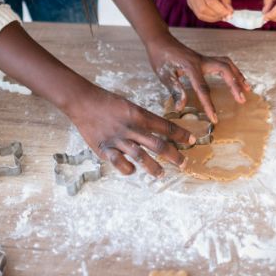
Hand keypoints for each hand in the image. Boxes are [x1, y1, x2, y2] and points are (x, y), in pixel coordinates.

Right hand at [65, 82, 194, 176]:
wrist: (83, 101)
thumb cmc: (107, 102)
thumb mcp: (129, 105)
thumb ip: (141, 119)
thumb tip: (157, 131)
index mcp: (139, 114)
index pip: (165, 126)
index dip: (180, 134)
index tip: (192, 140)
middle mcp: (131, 128)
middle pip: (157, 144)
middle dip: (173, 155)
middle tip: (183, 163)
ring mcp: (118, 139)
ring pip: (141, 156)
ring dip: (153, 167)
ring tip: (162, 174)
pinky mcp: (105, 149)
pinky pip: (119, 163)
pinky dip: (128, 169)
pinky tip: (133, 170)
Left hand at [146, 35, 249, 123]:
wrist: (160, 40)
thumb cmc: (161, 58)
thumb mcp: (164, 74)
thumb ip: (175, 89)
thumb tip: (181, 107)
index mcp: (191, 68)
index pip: (203, 89)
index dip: (209, 105)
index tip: (215, 119)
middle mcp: (201, 61)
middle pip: (224, 70)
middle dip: (235, 85)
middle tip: (242, 100)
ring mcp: (204, 59)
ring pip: (227, 64)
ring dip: (238, 76)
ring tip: (247, 89)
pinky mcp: (205, 59)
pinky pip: (223, 63)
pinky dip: (233, 71)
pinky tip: (236, 78)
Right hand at [186, 0, 232, 22]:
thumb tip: (229, 12)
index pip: (211, 1)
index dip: (221, 10)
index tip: (229, 13)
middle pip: (204, 9)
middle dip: (216, 15)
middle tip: (226, 15)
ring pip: (200, 14)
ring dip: (212, 18)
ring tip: (220, 16)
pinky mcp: (189, 3)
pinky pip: (198, 14)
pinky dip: (207, 17)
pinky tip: (214, 15)